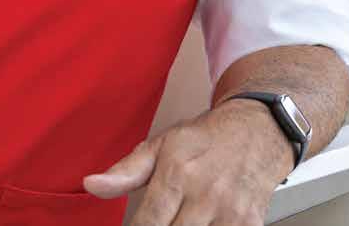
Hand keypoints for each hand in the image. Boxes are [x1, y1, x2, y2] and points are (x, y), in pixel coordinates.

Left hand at [82, 98, 295, 225]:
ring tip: (178, 220)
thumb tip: (92, 185)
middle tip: (158, 221)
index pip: (147, 223)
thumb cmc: (206, 139)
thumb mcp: (162, 144)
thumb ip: (126, 170)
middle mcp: (204, 194)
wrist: (257, 132)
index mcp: (177, 171)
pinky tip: (199, 224)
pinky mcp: (249, 225)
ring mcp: (230, 213)